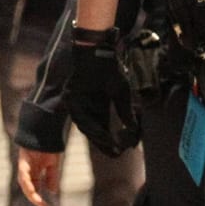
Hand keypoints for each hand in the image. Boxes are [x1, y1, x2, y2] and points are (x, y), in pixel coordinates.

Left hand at [17, 148, 61, 205]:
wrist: (45, 131)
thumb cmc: (48, 146)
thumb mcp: (52, 164)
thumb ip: (52, 177)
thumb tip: (53, 192)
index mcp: (34, 172)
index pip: (33, 187)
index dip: (38, 197)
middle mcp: (28, 170)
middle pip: (27, 187)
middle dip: (33, 197)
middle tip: (42, 205)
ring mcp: (24, 164)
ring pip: (23, 182)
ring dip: (29, 191)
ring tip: (36, 199)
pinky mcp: (23, 160)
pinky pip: (23, 173)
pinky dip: (27, 181)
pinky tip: (31, 188)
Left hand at [66, 25, 138, 155]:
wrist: (98, 52)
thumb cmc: (111, 69)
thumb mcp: (122, 93)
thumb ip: (125, 112)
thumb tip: (133, 130)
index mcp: (98, 106)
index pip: (103, 128)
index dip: (110, 140)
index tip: (120, 150)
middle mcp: (86, 107)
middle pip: (93, 130)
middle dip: (104, 143)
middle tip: (115, 153)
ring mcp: (77, 104)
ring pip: (86, 126)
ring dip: (99, 137)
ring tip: (110, 145)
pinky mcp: (70, 98)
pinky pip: (80, 117)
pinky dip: (91, 126)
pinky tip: (101, 134)